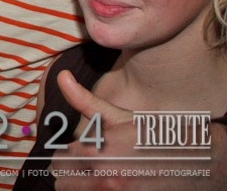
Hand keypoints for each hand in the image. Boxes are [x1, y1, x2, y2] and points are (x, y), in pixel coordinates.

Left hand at [51, 70, 219, 189]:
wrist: (196, 158)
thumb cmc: (153, 133)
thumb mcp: (118, 116)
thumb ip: (84, 100)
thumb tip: (62, 76)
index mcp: (97, 152)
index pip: (59, 160)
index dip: (67, 153)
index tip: (79, 149)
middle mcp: (104, 178)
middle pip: (63, 182)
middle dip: (71, 171)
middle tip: (88, 162)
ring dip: (83, 183)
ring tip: (101, 170)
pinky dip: (99, 190)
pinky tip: (115, 179)